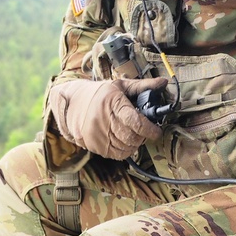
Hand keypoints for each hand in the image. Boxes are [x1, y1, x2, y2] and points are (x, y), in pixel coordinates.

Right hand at [49, 77, 168, 160]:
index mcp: (112, 102)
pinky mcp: (94, 145)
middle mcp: (103, 119)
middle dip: (143, 136)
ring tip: (134, 135)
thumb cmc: (99, 94)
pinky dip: (125, 150)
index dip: (149, 129)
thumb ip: (143, 86)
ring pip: (125, 147)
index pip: (134, 121)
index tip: (156, 132)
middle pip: (131, 136)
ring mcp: (97, 134)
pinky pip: (116, 154)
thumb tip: (164, 81)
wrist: (71, 104)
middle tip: (145, 131)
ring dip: (135, 143)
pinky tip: (125, 141)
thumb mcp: (120, 85)